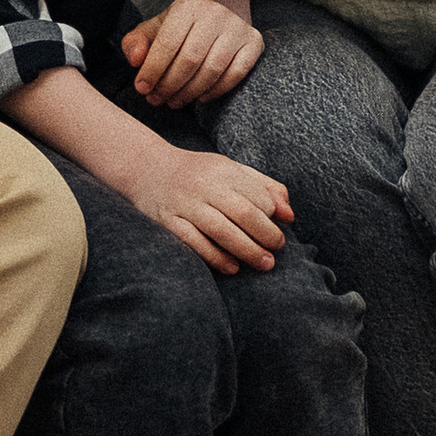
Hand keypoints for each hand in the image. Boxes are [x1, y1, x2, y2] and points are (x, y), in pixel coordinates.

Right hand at [117, 133, 291, 276]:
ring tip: (264, 263)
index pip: (256, 194)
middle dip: (265, 234)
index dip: (272, 214)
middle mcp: (203, 185)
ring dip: (247, 250)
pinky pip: (194, 242)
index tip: (278, 227)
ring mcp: (184, 204)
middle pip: (242, 212)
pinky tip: (232, 267)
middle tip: (277, 249)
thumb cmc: (198, 173)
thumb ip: (264, 187)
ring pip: (220, 230)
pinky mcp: (168, 221)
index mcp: (222, 169)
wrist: (147, 169)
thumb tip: (289, 215)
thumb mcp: (231, 170)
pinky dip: (215, 257)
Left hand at [122, 0, 265, 109]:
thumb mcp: (152, 31)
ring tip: (174, 102)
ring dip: (190, 92)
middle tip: (156, 100)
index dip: (152, 70)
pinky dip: (216, 91)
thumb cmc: (178, 31)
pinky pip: (236, 74)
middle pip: (190, 60)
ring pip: (212, 70)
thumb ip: (135, 43)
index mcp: (187, 7)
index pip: (168, 43)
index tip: (142, 89)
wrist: (215, 20)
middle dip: (170, 85)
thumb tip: (135, 61)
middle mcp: (215, 13)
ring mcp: (237, 27)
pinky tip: (200, 98)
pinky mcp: (254, 42)